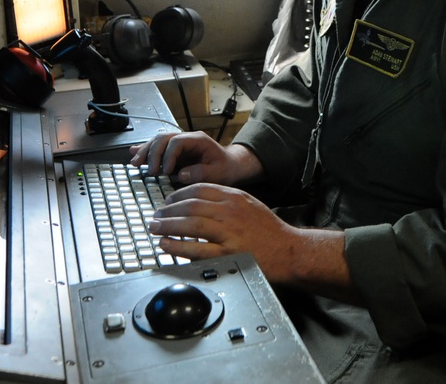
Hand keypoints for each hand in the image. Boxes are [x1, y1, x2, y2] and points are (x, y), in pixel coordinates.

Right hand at [128, 131, 262, 185]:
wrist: (230, 165)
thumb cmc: (225, 168)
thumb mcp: (218, 173)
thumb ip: (201, 173)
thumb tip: (182, 174)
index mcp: (198, 140)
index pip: (177, 141)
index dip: (168, 155)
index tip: (166, 172)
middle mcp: (186, 138)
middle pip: (163, 138)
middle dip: (152, 153)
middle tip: (149, 171)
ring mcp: (179, 143)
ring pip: (157, 140)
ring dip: (145, 151)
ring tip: (135, 163)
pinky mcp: (173, 151)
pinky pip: (157, 147)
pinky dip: (145, 150)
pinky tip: (133, 154)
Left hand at [149, 183, 356, 299]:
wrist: (290, 251)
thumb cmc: (269, 230)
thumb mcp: (248, 203)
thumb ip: (225, 200)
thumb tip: (198, 201)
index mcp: (234, 197)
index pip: (199, 189)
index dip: (178, 195)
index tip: (167, 201)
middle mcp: (230, 212)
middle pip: (190, 206)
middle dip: (168, 210)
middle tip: (156, 215)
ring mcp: (229, 233)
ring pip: (191, 225)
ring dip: (168, 226)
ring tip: (155, 227)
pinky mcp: (228, 254)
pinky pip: (197, 249)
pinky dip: (178, 246)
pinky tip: (166, 244)